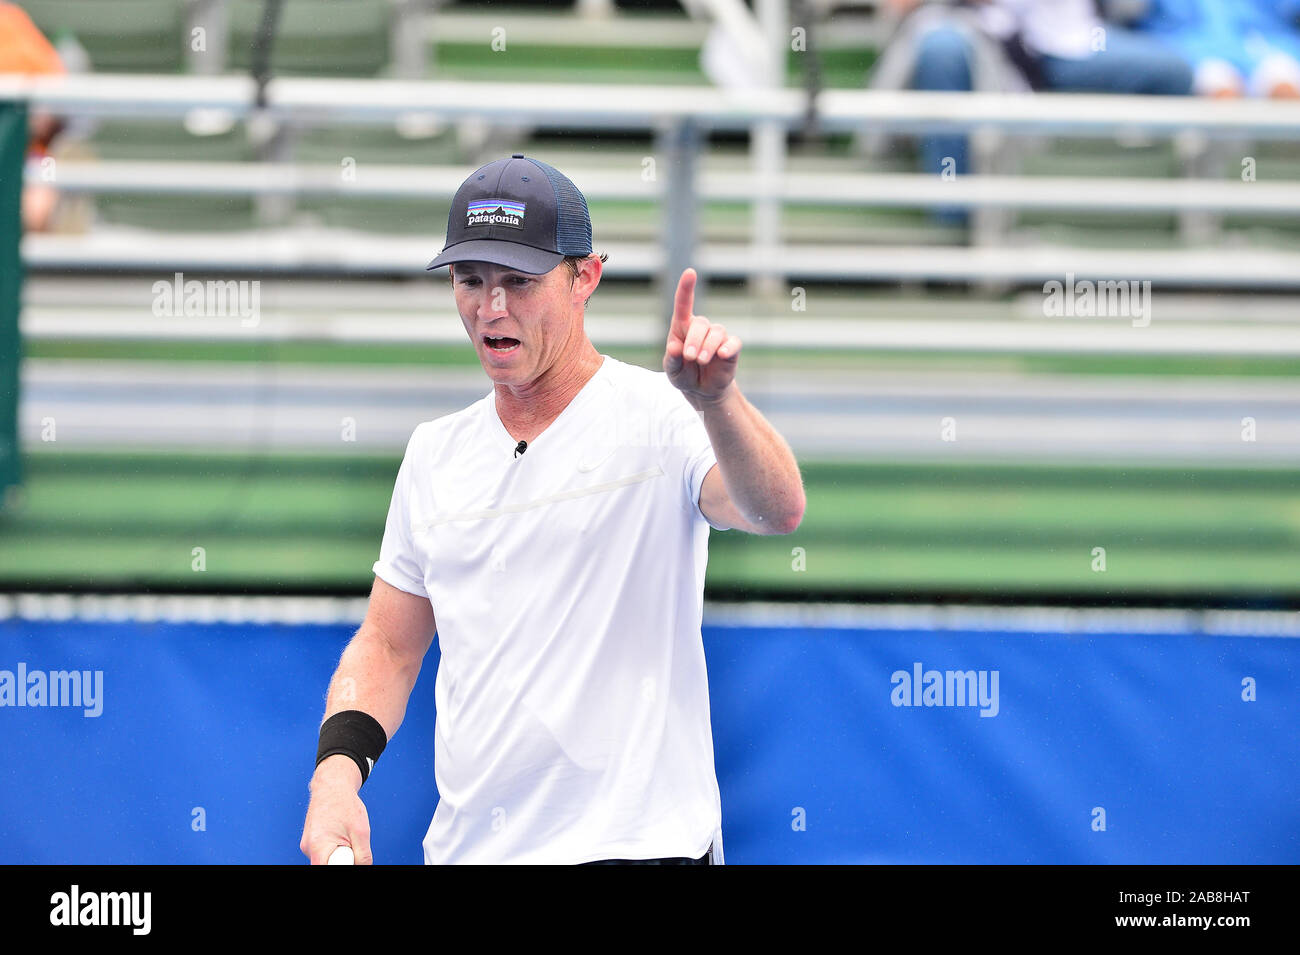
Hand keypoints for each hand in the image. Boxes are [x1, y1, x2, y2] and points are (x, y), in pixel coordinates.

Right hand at [300, 755, 373, 864]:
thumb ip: (363, 856)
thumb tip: (364, 868)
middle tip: (351, 840)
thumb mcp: (361, 831)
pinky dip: (336, 847)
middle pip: (329, 866)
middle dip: (345, 859)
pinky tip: (339, 832)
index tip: (352, 855)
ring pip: (329, 859)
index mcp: (317, 847)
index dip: (344, 864)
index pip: (327, 870)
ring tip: (345, 832)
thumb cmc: (345, 805)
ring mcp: (308, 847)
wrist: (332, 786)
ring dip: (341, 852)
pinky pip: (326, 853)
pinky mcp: (310, 844)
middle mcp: (308, 850)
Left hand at [663, 268, 741, 403]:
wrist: (702, 391)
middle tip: (690, 357)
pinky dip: (728, 347)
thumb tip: (674, 347)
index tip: (690, 272)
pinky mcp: (731, 348)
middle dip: (694, 340)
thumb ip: (671, 359)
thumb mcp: (672, 370)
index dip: (686, 288)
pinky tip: (722, 354)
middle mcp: (701, 328)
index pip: (683, 304)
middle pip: (701, 323)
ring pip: (716, 332)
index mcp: (682, 327)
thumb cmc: (684, 375)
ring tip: (701, 361)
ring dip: (708, 347)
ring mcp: (717, 337)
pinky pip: (733, 343)